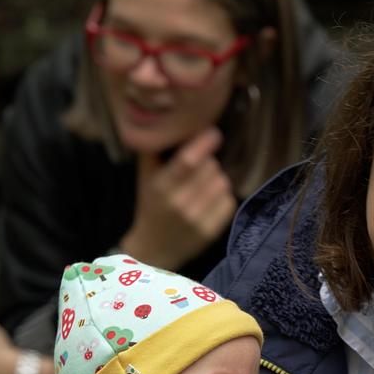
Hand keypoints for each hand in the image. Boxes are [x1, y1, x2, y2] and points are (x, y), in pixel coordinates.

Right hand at [120, 127, 237, 269]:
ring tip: (204, 184)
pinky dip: (223, 196)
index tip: (213, 132)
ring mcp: (197, 219)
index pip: (188, 160)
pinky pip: (229, 201)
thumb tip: (168, 124)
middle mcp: (179, 203)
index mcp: (161, 187)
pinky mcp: (211, 232)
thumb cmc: (150, 207)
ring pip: (222, 182)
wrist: (153, 249)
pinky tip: (210, 200)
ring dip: (217, 178)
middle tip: (200, 168)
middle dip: (208, 162)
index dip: (204, 143)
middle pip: (210, 167)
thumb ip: (154, 152)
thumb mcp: (145, 179)